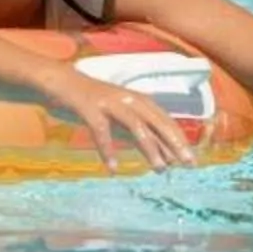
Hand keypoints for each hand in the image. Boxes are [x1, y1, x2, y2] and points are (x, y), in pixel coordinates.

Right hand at [45, 69, 196, 172]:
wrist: (60, 82)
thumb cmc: (92, 103)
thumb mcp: (119, 118)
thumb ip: (137, 134)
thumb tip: (163, 156)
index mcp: (138, 100)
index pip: (165, 120)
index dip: (179, 139)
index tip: (192, 159)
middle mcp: (128, 99)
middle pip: (157, 121)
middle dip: (174, 143)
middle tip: (187, 163)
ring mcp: (109, 103)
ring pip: (136, 126)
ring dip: (150, 148)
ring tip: (159, 169)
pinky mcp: (89, 109)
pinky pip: (102, 132)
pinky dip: (108, 150)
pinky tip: (113, 169)